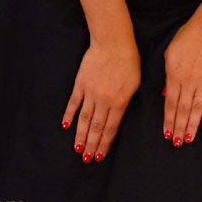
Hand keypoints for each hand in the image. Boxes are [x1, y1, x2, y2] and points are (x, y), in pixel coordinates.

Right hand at [62, 39, 140, 163]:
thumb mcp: (136, 82)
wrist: (113, 41)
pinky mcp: (80, 84)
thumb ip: (127, 100)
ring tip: (77, 150)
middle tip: (87, 160)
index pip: (110, 128)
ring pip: (84, 119)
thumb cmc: (129, 60)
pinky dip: (69, 116)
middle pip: (96, 128)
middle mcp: (103, 100)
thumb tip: (122, 115)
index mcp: (119, 102)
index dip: (104, 144)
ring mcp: (90, 92)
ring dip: (80, 136)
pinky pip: (73, 103)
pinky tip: (65, 126)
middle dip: (92, 146)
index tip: (99, 156)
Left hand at [162, 19, 201, 146]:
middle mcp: (189, 82)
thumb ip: (167, 75)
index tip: (167, 133)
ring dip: (192, 125)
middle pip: (183, 110)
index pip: (170, 103)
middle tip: (176, 143)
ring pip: (197, 108)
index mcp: (174, 75)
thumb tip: (166, 94)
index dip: (168, 120)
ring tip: (189, 139)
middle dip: (179, 128)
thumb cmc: (187, 37)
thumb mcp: (170, 53)